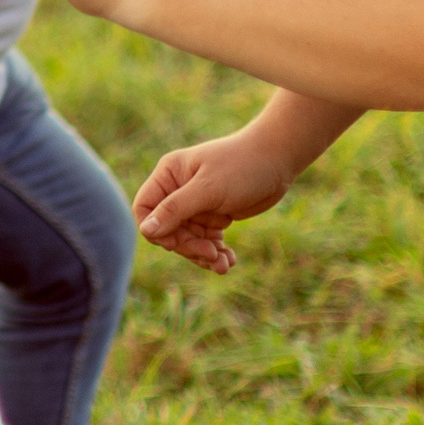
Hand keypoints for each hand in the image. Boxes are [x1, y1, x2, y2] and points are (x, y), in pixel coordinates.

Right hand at [130, 126, 303, 273]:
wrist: (278, 160)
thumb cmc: (241, 166)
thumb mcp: (208, 189)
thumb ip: (175, 209)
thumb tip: (146, 230)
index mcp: (169, 176)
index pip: (145, 210)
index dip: (157, 231)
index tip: (177, 243)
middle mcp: (178, 190)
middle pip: (168, 230)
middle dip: (188, 247)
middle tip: (211, 254)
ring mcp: (196, 205)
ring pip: (188, 240)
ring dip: (204, 254)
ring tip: (224, 264)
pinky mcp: (214, 216)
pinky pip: (207, 241)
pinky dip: (217, 252)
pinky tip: (230, 260)